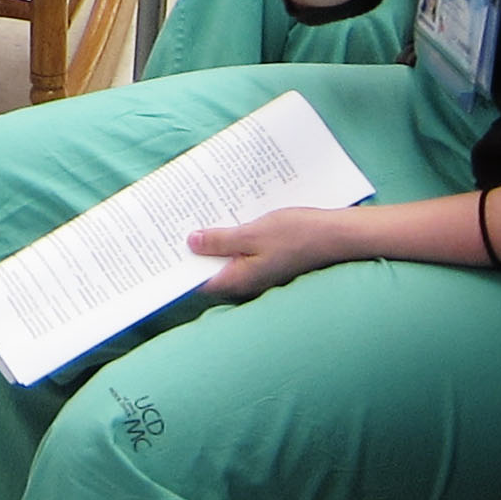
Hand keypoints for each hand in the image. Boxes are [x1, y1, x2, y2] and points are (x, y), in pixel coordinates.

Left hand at [190, 205, 361, 300]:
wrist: (338, 236)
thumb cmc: (297, 235)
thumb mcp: (252, 233)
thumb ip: (220, 241)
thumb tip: (191, 243)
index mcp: (240, 280)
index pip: (199, 281)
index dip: (180, 268)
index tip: (162, 251)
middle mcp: (248, 281)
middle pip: (211, 269)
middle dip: (194, 251)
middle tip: (173, 227)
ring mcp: (260, 272)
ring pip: (227, 258)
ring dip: (213, 241)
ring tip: (195, 218)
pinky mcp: (270, 260)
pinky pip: (243, 251)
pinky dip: (232, 237)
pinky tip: (226, 218)